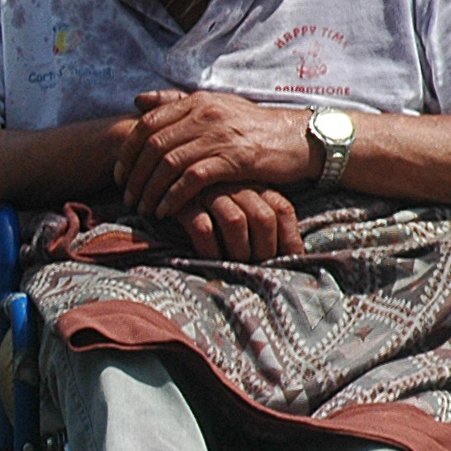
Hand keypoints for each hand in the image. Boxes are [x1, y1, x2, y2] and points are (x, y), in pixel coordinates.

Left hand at [116, 89, 313, 218]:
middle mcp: (205, 115)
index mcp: (196, 102)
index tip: (119, 174)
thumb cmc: (251, 127)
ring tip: (142, 208)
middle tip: (127, 197)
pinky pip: (192, 180)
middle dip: (134, 176)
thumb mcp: (214, 107)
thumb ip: (176, 103)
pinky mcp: (234, 159)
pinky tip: (166, 211)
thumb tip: (138, 100)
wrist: (298, 139)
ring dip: (150, 190)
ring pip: (168, 164)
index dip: (127, 151)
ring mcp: (219, 136)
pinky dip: (174, 197)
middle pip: (153, 146)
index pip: (147, 124)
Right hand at [177, 186, 304, 262]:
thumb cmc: (208, 201)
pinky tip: (209, 260)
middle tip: (257, 267)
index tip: (290, 260)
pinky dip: (209, 249)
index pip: (282, 210)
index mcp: (256, 184)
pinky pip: (202, 228)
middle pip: (262, 218)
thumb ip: (260, 216)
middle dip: (264, 249)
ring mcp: (209, 192)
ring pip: (235, 222)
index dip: (290, 238)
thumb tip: (290, 254)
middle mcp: (236, 186)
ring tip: (234, 266)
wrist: (160, 183)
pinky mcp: (183, 203)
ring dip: (238, 250)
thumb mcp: (240, 201)